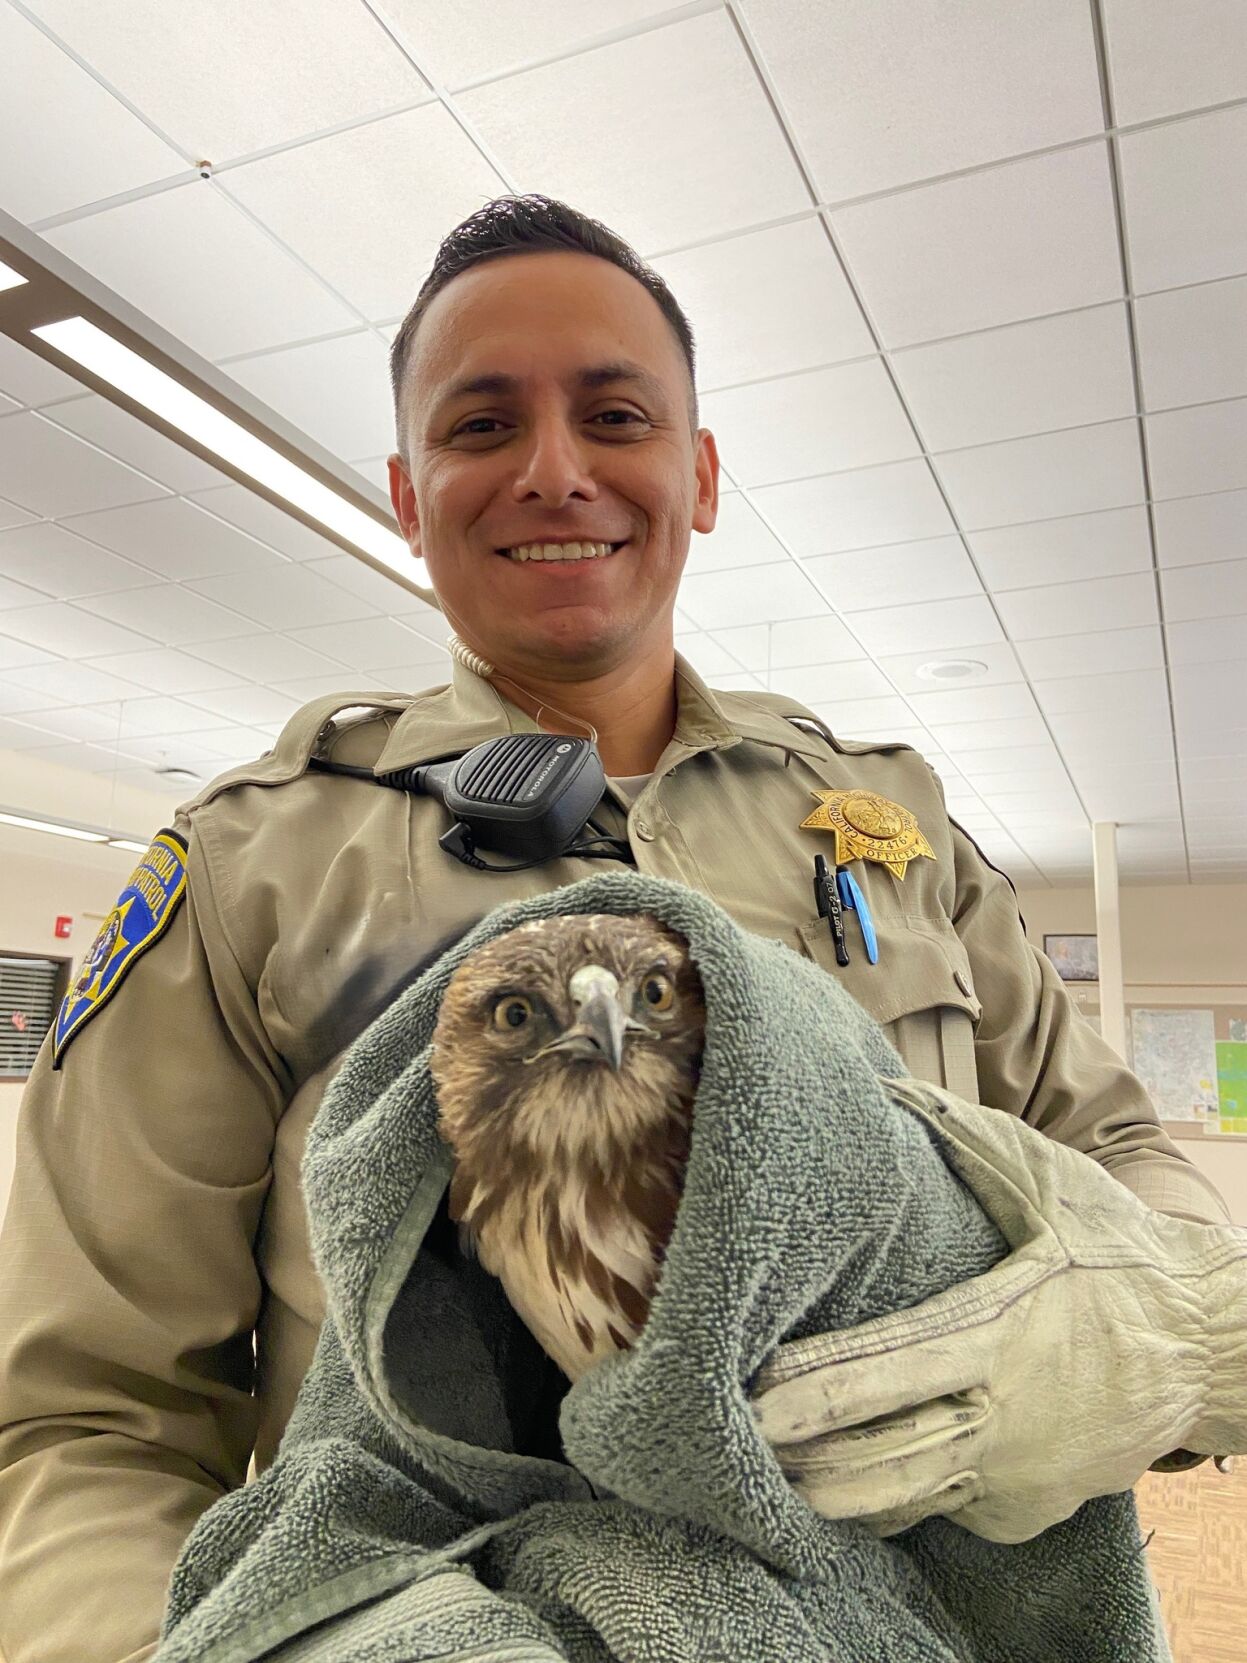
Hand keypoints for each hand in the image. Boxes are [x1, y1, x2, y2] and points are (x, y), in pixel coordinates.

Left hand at [751, 1077, 1246, 1542]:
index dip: (822, 1384)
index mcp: (1003, 1331)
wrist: (1211, 1345)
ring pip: (905, 1499)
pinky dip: (897, 1495)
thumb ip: (964, 1135)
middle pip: (884, 1455)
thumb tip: (885, 1085)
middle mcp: (1007, 1415)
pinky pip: (945, 1509)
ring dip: (835, 1493)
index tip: (757, 1387)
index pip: (895, 1366)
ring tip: (768, 1476)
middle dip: (803, 1455)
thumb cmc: (1119, 1251)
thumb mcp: (1049, 1182)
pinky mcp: (1028, 1512)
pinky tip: (848, 1480)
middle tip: (732, 1441)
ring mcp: (1019, 1475)